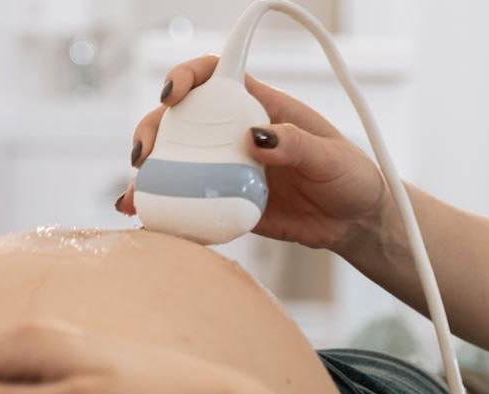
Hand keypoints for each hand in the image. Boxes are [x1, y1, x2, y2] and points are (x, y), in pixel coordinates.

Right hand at [117, 55, 389, 253]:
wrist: (354, 223)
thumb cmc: (350, 177)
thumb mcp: (332, 158)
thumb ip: (297, 145)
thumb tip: (255, 139)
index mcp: (261, 108)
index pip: (216, 76)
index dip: (188, 76)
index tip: (172, 93)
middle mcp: (237, 135)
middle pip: (182, 121)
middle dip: (153, 130)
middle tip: (145, 155)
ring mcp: (230, 170)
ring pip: (179, 161)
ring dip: (151, 172)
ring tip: (135, 193)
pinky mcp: (229, 203)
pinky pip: (192, 202)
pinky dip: (167, 208)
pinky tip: (146, 216)